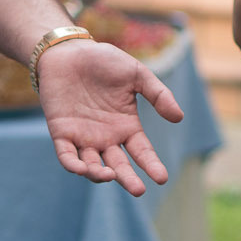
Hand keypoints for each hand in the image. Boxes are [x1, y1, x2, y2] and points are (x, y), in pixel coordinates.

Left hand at [35, 40, 183, 195]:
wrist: (68, 50)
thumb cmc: (103, 61)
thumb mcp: (137, 74)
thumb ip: (158, 95)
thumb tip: (179, 118)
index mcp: (126, 127)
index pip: (142, 152)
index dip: (151, 165)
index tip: (161, 178)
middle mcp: (106, 137)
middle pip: (119, 166)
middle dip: (128, 179)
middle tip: (138, 190)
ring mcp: (83, 137)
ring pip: (92, 166)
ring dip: (100, 175)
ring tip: (110, 175)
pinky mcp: (61, 132)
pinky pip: (66, 155)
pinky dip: (73, 165)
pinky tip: (82, 169)